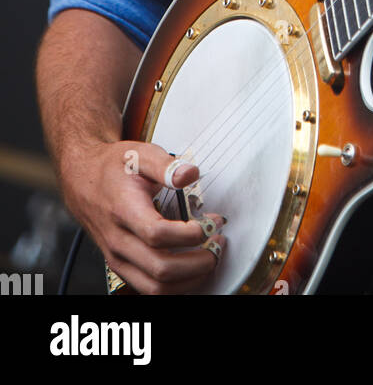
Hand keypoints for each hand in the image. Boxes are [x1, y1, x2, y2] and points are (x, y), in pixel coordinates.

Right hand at [61, 139, 225, 294]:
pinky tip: (192, 269)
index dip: (189, 234)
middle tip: (217, 243)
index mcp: (124, 211)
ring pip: (155, 288)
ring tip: (210, 259)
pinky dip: (176, 286)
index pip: (157, 235)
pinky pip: (149, 289)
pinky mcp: (121, 267)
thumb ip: (167, 165)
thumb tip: (189, 174)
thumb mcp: (140, 154)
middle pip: (160, 269)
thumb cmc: (112, 168)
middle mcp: (119, 241)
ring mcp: (118, 258)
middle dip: (198, 261)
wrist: (82, 180)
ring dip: (190, 279)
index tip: (209, 223)